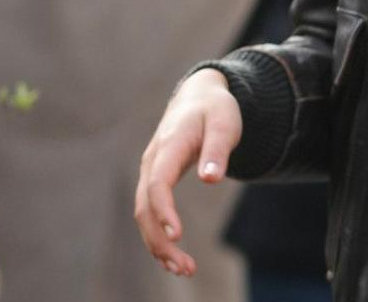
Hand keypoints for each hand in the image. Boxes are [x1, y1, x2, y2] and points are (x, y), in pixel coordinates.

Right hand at [134, 68, 242, 277]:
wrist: (198, 96)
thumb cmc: (214, 109)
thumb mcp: (224, 123)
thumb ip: (217, 150)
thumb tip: (211, 178)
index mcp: (169, 146)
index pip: (158, 182)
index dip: (164, 211)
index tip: (177, 236)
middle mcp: (152, 161)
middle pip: (145, 206)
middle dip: (159, 240)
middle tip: (185, 267)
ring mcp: (150, 172)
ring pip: (143, 214)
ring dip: (157, 244)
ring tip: (183, 269)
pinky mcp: (155, 180)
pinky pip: (150, 212)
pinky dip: (157, 235)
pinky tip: (174, 256)